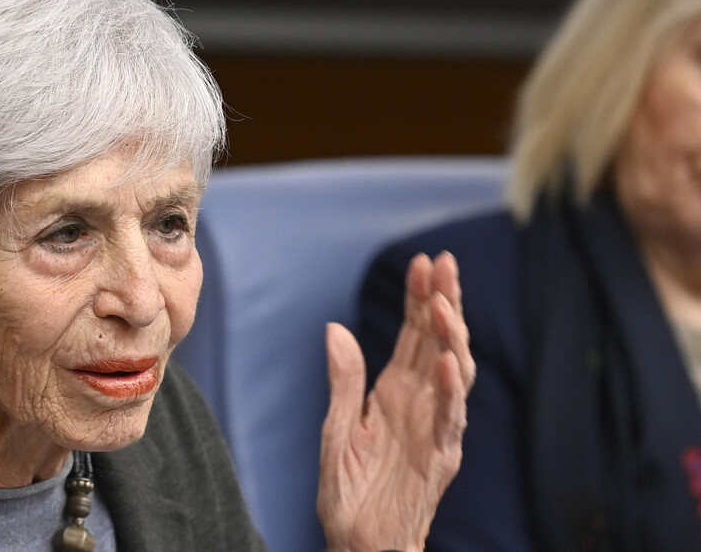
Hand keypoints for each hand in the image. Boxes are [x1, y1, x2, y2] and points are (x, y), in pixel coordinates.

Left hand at [317, 252, 473, 551]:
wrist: (358, 542)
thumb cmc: (349, 491)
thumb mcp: (336, 428)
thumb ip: (343, 380)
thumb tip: (334, 328)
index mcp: (394, 392)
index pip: (414, 334)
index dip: (421, 298)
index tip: (423, 262)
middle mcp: (420, 403)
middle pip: (439, 342)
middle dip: (443, 302)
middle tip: (444, 264)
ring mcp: (435, 427)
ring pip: (453, 372)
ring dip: (449, 338)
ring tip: (441, 305)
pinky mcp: (440, 457)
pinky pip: (449, 419)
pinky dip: (448, 390)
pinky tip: (442, 362)